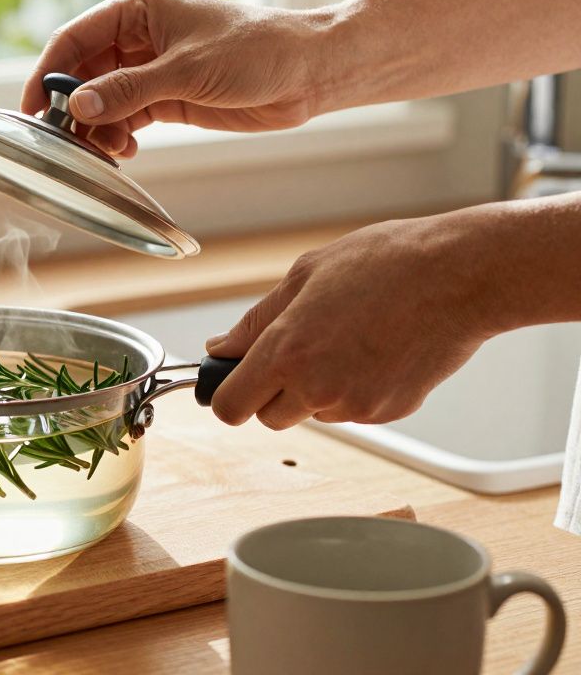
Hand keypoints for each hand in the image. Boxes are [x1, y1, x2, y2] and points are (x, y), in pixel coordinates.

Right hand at [20, 0, 329, 157]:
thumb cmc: (256, 51)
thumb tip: (78, 105)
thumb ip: (128, 90)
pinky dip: (117, 135)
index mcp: (136, 8)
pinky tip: (124, 150)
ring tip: (104, 151)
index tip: (33, 111)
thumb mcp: (186, 71)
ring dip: (96, 127)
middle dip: (71, 108)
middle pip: (82, 72)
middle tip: (66, 142)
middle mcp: (136, 35)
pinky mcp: (165, 97)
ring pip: (101, 99)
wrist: (308, 73)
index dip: (47, 74)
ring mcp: (149, 68)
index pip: (73, 39)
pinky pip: (124, 117)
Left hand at [204, 214, 498, 429]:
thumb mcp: (305, 275)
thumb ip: (256, 321)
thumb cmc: (386, 264)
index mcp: (285, 352)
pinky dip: (355, 389)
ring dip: (317, 390)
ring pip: (314, 413)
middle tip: (299, 351)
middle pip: (270, 418)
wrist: (461, 276)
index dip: (228, 396)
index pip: (231, 407)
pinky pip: (353, 411)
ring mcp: (355, 405)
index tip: (233, 382)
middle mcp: (316, 388)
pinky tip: (376, 350)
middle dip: (274, 393)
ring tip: (348, 339)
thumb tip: (222, 348)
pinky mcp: (389, 412)